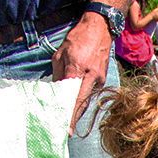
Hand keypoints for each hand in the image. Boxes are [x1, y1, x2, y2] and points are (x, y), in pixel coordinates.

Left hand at [51, 15, 111, 129]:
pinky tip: (73, 103)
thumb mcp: (60, 55)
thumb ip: (58, 75)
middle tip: (63, 130)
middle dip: (72, 118)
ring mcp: (99, 79)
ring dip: (76, 109)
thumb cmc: (78, 38)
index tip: (66, 130)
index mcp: (78, 69)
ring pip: (86, 100)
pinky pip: (90, 93)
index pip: (73, 99)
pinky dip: (81, 99)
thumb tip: (55, 92)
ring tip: (66, 119)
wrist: (100, 27)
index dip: (69, 116)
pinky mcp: (102, 78)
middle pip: (81, 104)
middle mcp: (92, 77)